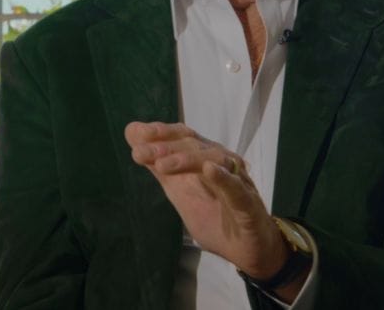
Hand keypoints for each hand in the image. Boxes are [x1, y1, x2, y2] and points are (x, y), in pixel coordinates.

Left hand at [124, 121, 287, 279]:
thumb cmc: (215, 217)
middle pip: (194, 145)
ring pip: (213, 160)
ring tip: (163, 164)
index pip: (183, 137)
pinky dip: (223, 178)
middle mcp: (221, 162)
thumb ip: (161, 169)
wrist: (248, 250)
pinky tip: (209, 171)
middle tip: (140, 152)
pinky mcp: (248, 203)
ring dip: (186, 159)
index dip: (161, 133)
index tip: (136, 133)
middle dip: (166, 146)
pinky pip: (236, 188)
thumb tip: (135, 140)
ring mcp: (236, 180)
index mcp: (204, 159)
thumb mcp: (181, 193)